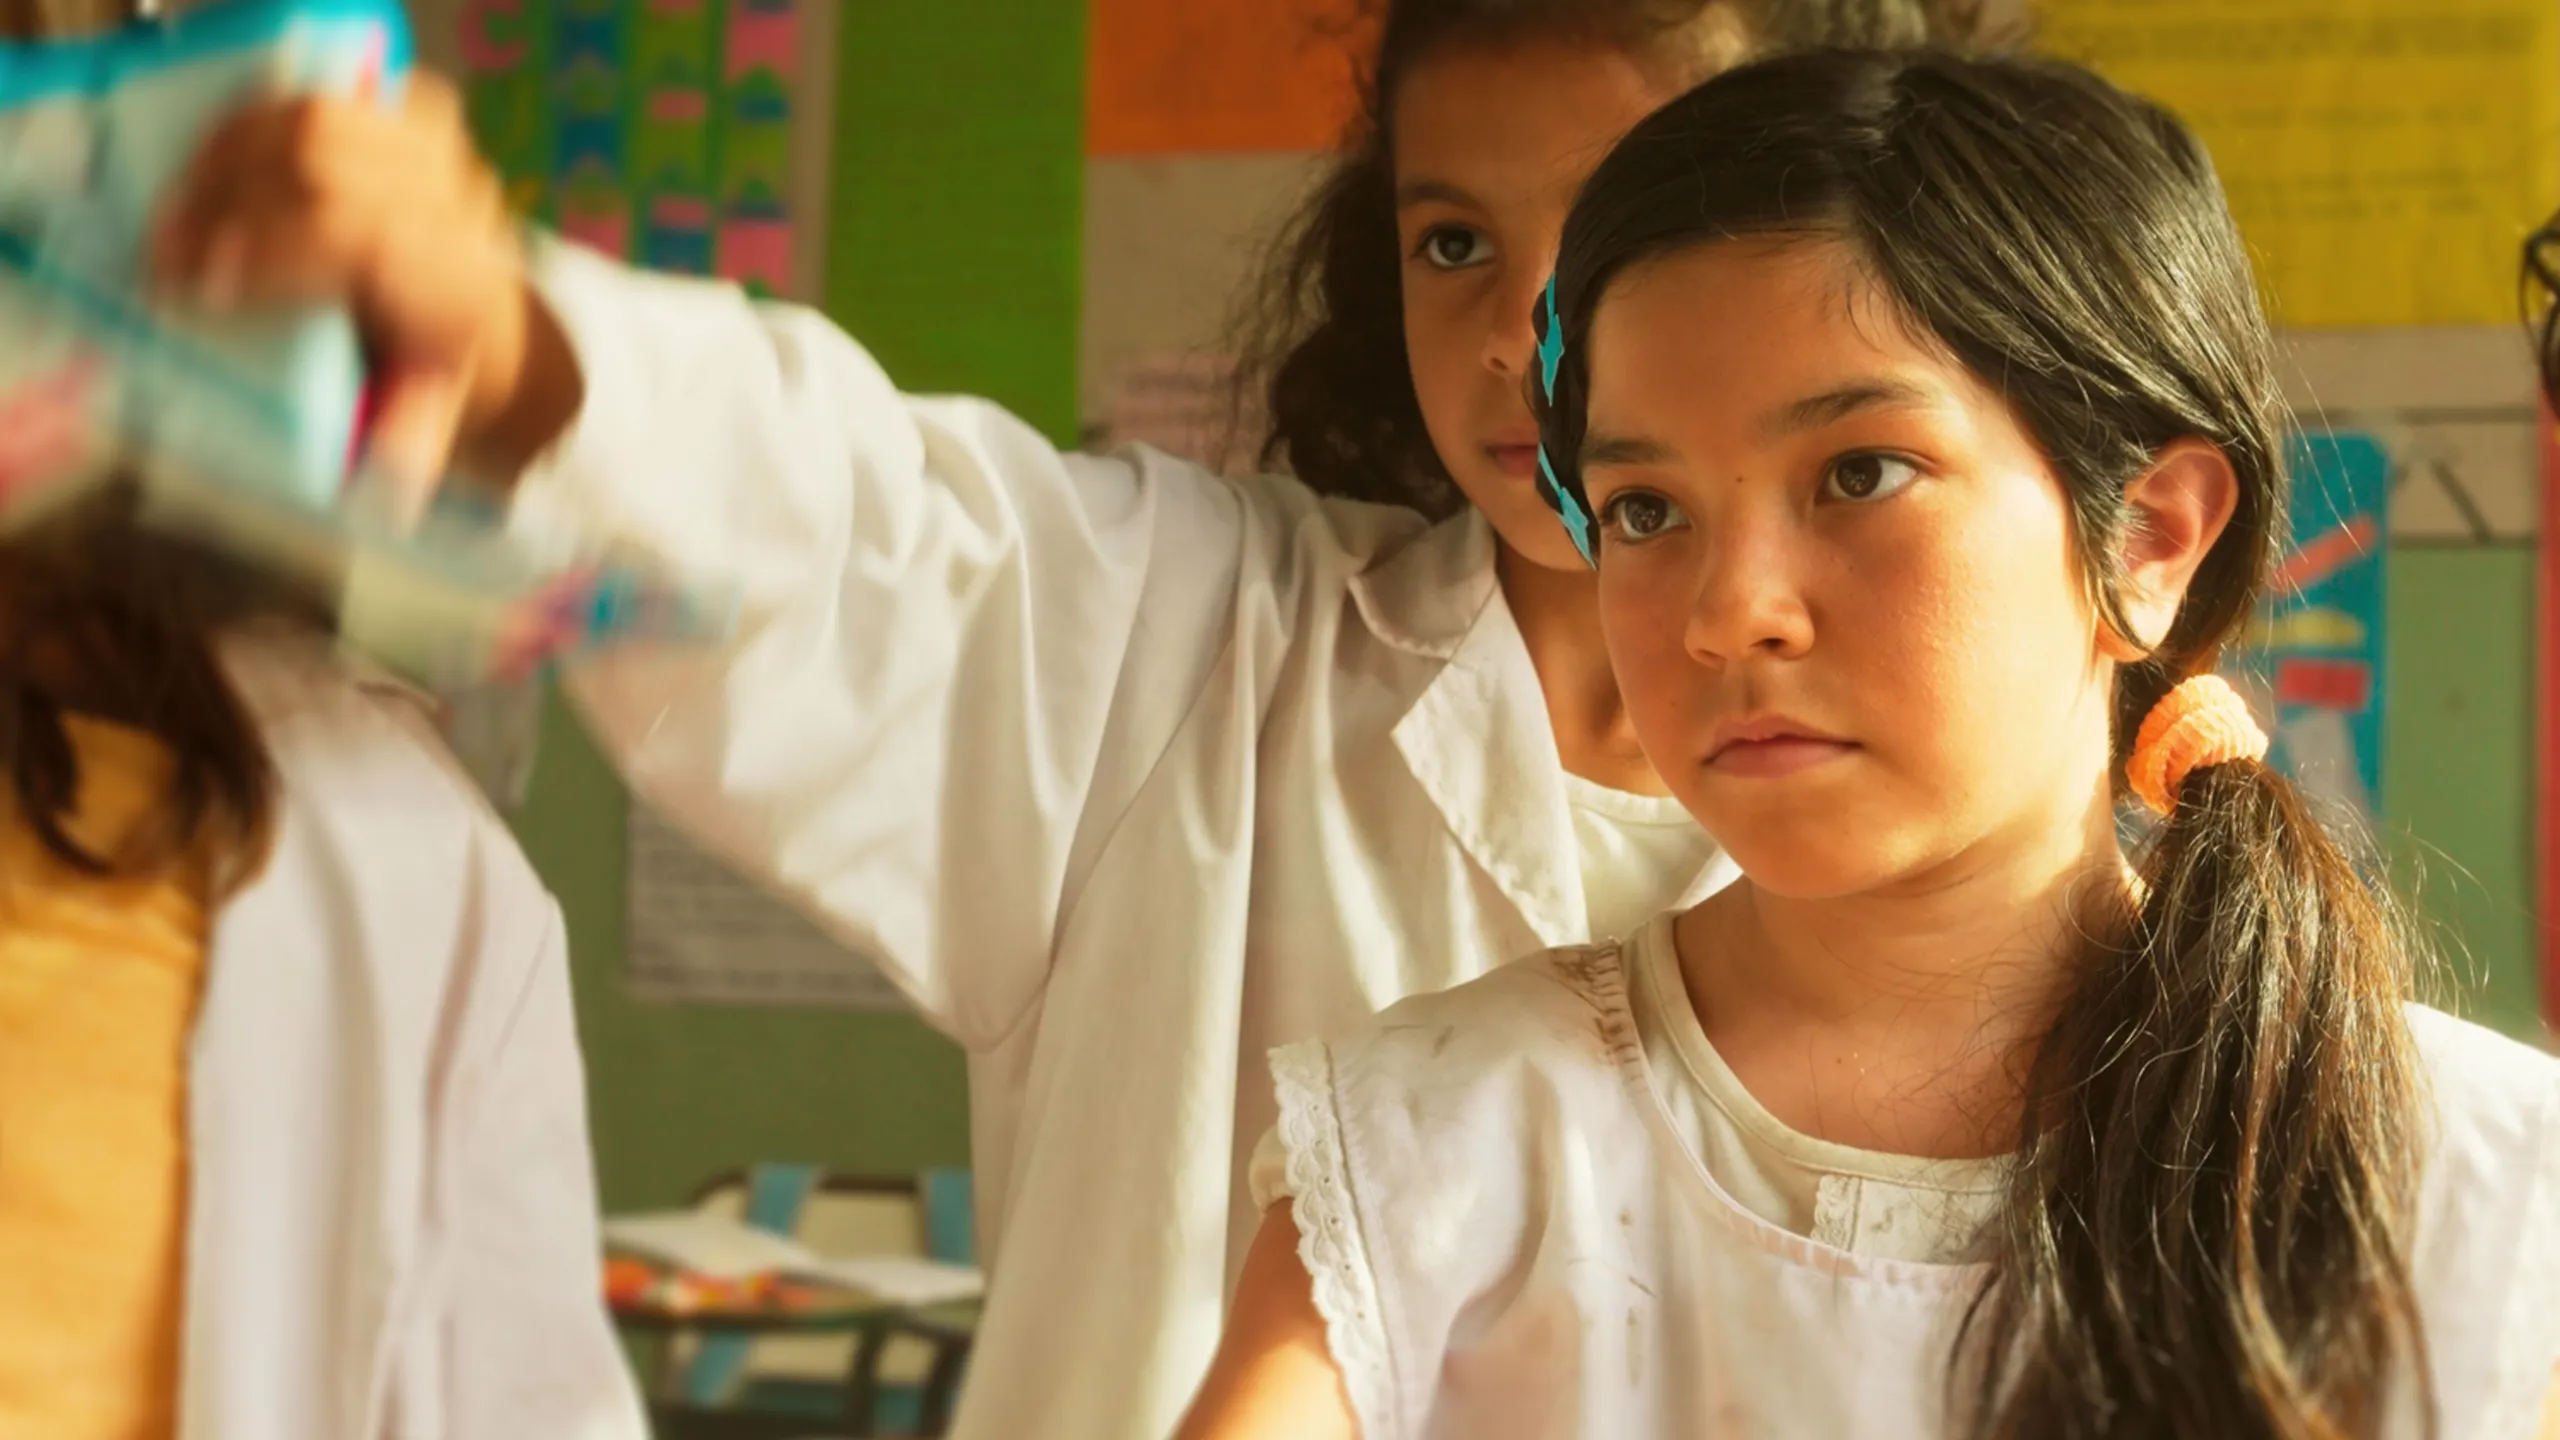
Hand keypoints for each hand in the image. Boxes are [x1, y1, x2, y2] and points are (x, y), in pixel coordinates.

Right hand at [152, 73, 574, 515]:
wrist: (503, 320)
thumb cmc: (439, 372)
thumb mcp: (430, 415)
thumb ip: (406, 443)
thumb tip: (385, 489)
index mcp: (455, 288)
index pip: (359, 239)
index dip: (274, 252)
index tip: (205, 283)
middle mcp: (457, 212)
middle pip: (327, 166)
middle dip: (235, 201)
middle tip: (169, 245)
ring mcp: (442, 159)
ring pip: (324, 121)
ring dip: (236, 154)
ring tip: (182, 201)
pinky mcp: (424, 124)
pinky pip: (337, 99)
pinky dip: (267, 122)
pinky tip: (220, 163)